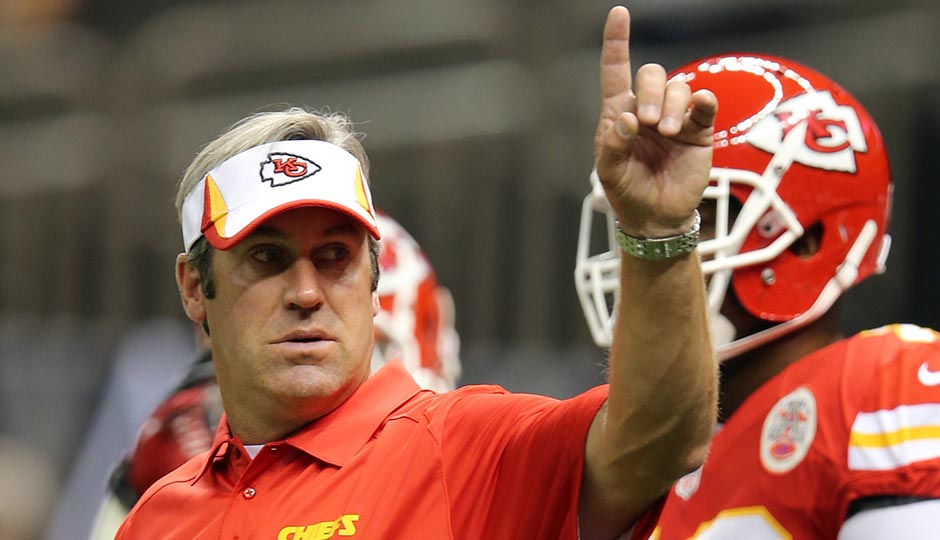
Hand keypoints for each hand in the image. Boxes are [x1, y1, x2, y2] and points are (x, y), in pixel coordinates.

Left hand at [594, 6, 717, 237]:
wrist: (656, 218)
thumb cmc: (627, 191)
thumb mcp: (609, 170)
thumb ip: (613, 143)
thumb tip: (629, 119)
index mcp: (619, 113)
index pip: (616, 70)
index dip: (617, 42)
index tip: (618, 14)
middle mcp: (647, 109)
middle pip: (652, 75)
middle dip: (650, 93)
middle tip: (650, 123)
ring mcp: (675, 118)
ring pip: (678, 87)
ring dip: (672, 105)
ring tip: (668, 132)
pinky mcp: (698, 130)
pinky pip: (704, 105)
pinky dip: (704, 101)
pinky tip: (700, 107)